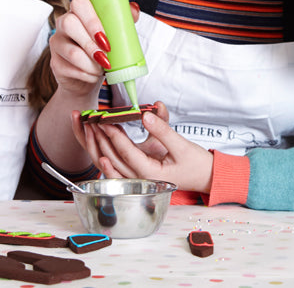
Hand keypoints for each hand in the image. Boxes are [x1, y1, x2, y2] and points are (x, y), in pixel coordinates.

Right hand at [49, 0, 123, 97]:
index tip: (106, 36)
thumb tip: (134, 9)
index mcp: (79, 12)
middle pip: (69, 23)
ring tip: (103, 68)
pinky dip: (86, 74)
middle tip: (106, 54)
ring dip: (91, 62)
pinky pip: (68, 68)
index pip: (79, 3)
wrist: (89, 77)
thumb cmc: (102, 50)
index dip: (92, 19)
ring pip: (70, 51)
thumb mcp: (114, 33)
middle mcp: (63, 23)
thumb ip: (123, 19)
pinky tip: (94, 75)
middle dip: (90, 42)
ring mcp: (57, 43)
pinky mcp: (55, 62)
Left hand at [73, 102, 213, 194]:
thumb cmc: (196, 163)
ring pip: (111, 165)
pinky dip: (105, 158)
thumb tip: (146, 113)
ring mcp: (138, 180)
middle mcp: (141, 180)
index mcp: (152, 174)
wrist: (206, 177)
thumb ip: (163, 129)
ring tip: (88, 129)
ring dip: (98, 147)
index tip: (104, 119)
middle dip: (100, 139)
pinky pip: (116, 169)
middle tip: (90, 120)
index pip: (127, 153)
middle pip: (113, 160)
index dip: (114, 135)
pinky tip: (97, 148)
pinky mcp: (138, 175)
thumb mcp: (181, 144)